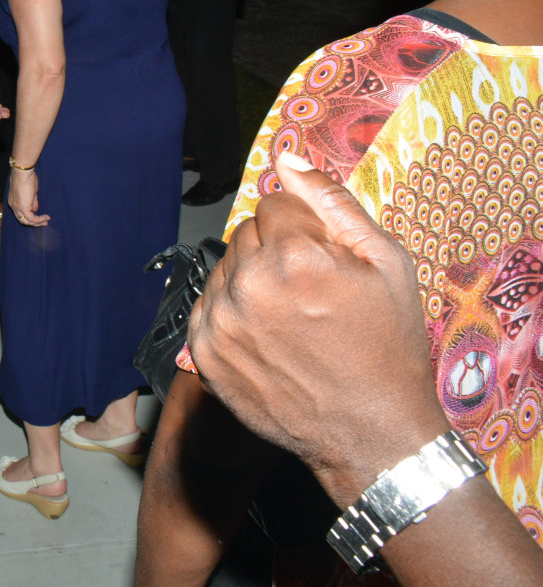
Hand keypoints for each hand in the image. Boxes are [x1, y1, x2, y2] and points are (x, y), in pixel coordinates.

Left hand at [5, 167, 47, 225]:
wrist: (22, 173)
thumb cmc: (26, 178)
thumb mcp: (31, 192)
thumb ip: (32, 202)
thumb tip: (35, 209)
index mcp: (13, 202)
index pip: (21, 214)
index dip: (30, 217)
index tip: (40, 217)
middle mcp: (14, 206)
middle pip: (23, 220)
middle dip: (34, 223)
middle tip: (44, 222)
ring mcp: (17, 207)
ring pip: (27, 221)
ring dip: (37, 223)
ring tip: (46, 221)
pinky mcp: (23, 207)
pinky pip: (32, 218)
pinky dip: (39, 220)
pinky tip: (46, 217)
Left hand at [187, 153, 447, 501]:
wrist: (373, 433)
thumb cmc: (388, 347)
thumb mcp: (387, 264)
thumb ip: (332, 203)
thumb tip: (286, 158)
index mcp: (293, 257)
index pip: (275, 204)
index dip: (305, 227)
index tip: (325, 258)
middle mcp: (248, 285)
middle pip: (247, 233)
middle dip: (277, 250)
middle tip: (313, 291)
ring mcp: (221, 322)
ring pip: (226, 268)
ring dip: (253, 280)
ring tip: (293, 318)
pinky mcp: (204, 353)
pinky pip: (209, 305)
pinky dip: (233, 312)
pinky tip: (269, 335)